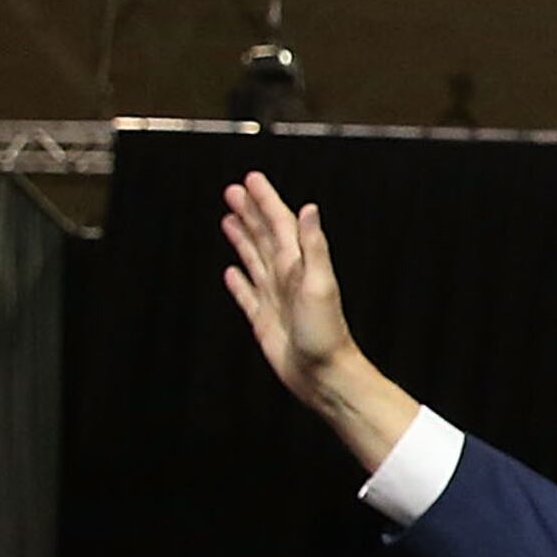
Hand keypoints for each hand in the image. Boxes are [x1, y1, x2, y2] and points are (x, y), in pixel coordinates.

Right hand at [219, 173, 367, 400]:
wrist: (324, 375)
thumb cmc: (327, 335)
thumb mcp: (321, 283)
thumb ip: (314, 246)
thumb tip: (311, 210)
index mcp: (299, 266)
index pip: (280, 224)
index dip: (266, 201)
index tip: (252, 180)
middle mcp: (287, 278)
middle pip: (264, 236)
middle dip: (250, 213)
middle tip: (233, 191)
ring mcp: (275, 298)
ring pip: (254, 259)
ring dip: (242, 238)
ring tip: (229, 219)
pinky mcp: (264, 319)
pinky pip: (247, 294)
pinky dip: (238, 281)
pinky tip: (231, 272)